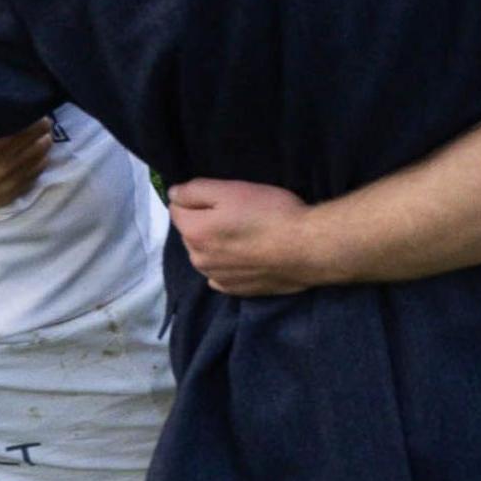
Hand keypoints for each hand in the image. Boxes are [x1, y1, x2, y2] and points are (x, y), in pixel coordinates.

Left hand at [168, 176, 331, 294]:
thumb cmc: (270, 213)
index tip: (222, 195)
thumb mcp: (232, 190)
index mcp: (194, 233)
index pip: (176, 208)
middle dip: (205, 221)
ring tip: (246, 235)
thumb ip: (195, 190)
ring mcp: (217, 278)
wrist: (307, 248)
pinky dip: (228, 264)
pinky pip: (221, 274)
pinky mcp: (237, 290)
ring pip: (206, 254)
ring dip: (217, 244)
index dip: (196, 197)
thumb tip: (173, 194)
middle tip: (237, 213)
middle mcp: (199, 260)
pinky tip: (248, 256)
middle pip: (191, 233)